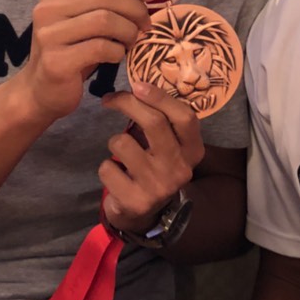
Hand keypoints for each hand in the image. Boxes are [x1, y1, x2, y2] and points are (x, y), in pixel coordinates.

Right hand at [11, 0, 152, 124]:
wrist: (41, 91)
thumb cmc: (70, 53)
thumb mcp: (83, 21)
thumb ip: (105, 3)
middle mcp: (47, 9)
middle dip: (135, 8)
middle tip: (146, 24)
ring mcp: (49, 35)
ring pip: (105, 20)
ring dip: (128, 31)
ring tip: (132, 41)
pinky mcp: (56, 61)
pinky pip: (101, 47)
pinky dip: (118, 51)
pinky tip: (117, 56)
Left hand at [97, 80, 202, 230]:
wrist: (144, 215)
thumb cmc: (153, 168)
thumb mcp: (167, 146)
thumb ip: (162, 121)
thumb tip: (139, 85)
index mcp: (193, 151)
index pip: (184, 117)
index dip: (160, 97)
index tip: (137, 84)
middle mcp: (180, 169)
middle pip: (154, 123)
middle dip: (128, 104)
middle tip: (111, 98)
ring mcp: (159, 187)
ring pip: (122, 143)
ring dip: (114, 142)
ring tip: (120, 153)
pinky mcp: (136, 201)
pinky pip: (107, 167)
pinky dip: (106, 167)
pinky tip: (116, 176)